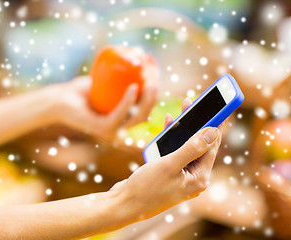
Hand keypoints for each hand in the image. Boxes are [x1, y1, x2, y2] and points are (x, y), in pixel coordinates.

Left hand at [55, 75, 157, 142]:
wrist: (59, 100)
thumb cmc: (82, 90)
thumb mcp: (106, 81)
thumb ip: (121, 75)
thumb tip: (139, 56)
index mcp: (122, 121)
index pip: (144, 110)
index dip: (154, 96)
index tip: (156, 78)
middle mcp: (119, 129)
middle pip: (144, 115)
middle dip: (154, 98)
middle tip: (154, 79)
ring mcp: (112, 131)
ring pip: (137, 117)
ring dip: (147, 100)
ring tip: (149, 82)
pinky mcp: (102, 129)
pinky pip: (120, 115)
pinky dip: (128, 101)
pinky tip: (133, 87)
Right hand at [109, 98, 223, 221]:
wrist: (123, 204)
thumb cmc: (146, 188)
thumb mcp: (170, 165)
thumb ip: (192, 148)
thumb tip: (213, 132)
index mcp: (199, 178)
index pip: (211, 146)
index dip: (213, 125)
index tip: (217, 107)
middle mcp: (193, 178)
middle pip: (199, 145)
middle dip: (196, 123)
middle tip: (193, 103)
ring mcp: (180, 176)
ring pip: (186, 147)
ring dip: (183, 129)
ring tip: (182, 109)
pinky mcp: (169, 174)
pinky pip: (174, 153)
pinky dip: (171, 140)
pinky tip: (168, 126)